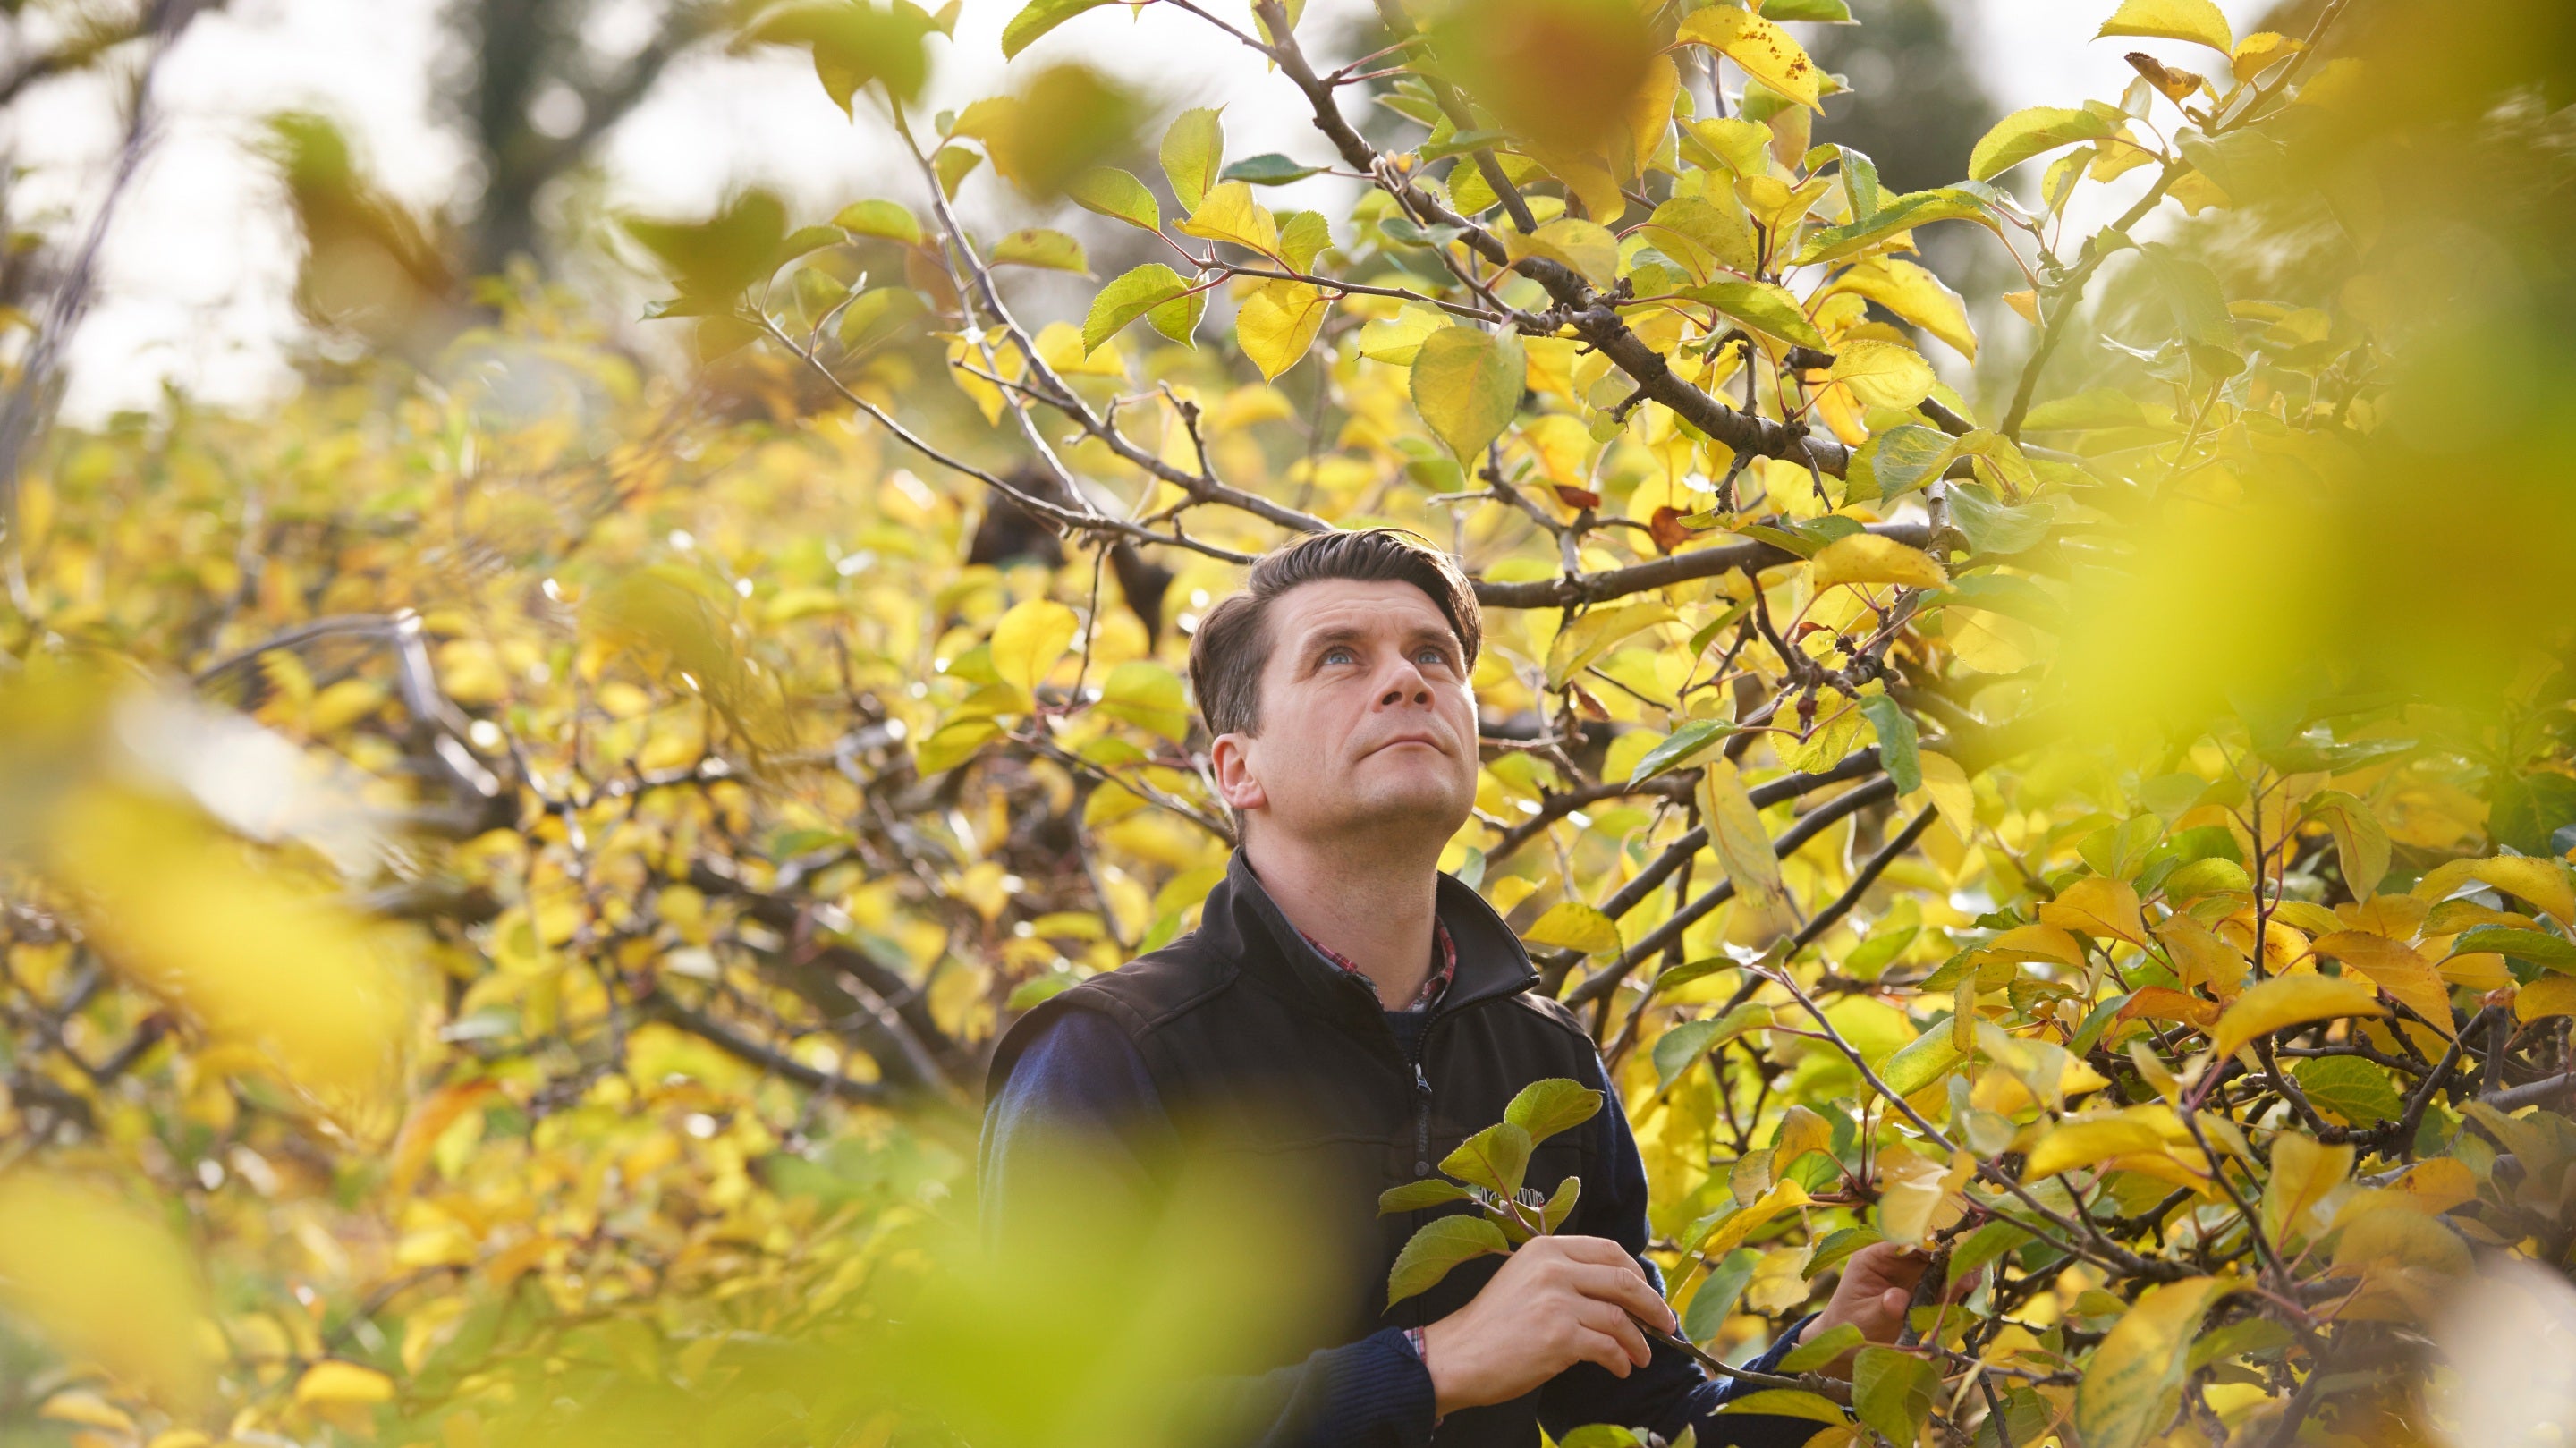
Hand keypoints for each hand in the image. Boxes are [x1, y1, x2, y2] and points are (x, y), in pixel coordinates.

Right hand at [1417, 1235, 1679, 1415]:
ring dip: (1638, 1340)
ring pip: (1620, 1318)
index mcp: (1544, 1248)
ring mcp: (1557, 1302)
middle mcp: (1553, 1268)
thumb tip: (1616, 1293)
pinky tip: (1621, 1367)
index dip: (1636, 1273)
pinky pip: (1608, 1347)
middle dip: (1652, 1305)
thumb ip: (1564, 1275)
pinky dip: (1621, 1360)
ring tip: (1641, 1356)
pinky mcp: (1560, 1336)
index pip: (1607, 1250)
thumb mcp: (1524, 1279)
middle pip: (1623, 1280)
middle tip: (1665, 1324)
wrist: (1457, 1355)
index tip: (1648, 1292)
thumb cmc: (1491, 1324)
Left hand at [1794, 1243, 1977, 1374]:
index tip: (1944, 1248)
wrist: (1849, 1348)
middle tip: (1969, 1262)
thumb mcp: (1864, 1318)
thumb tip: (1899, 1300)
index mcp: (1873, 1257)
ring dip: (1957, 1269)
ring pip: (1940, 1266)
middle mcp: (1895, 1262)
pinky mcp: (1924, 1293)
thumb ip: (1883, 1307)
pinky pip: (1944, 1286)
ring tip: (1974, 1276)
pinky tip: (1972, 1287)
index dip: (1924, 1243)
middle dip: (1948, 1255)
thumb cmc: (1849, 1327)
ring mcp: (1911, 1277)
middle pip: (1927, 1251)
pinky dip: (1958, 1287)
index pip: (1901, 1241)